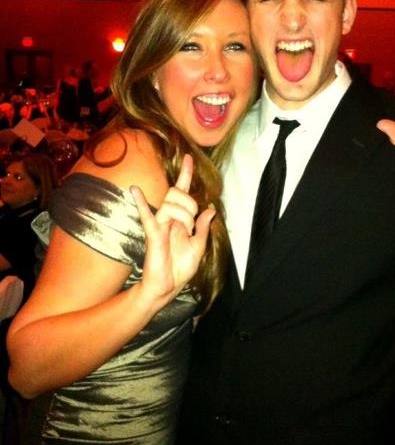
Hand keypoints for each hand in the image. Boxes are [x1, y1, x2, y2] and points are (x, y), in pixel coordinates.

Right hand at [130, 154, 215, 308]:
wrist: (167, 287)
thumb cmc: (180, 269)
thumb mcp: (198, 247)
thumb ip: (203, 227)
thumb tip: (210, 208)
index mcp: (180, 219)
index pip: (183, 191)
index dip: (186, 174)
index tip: (189, 157)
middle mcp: (169, 217)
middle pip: (178, 193)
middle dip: (190, 204)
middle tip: (192, 224)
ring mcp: (160, 224)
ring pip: (171, 203)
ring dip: (184, 214)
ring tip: (185, 230)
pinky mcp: (153, 233)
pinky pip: (147, 215)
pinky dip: (141, 202)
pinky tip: (135, 190)